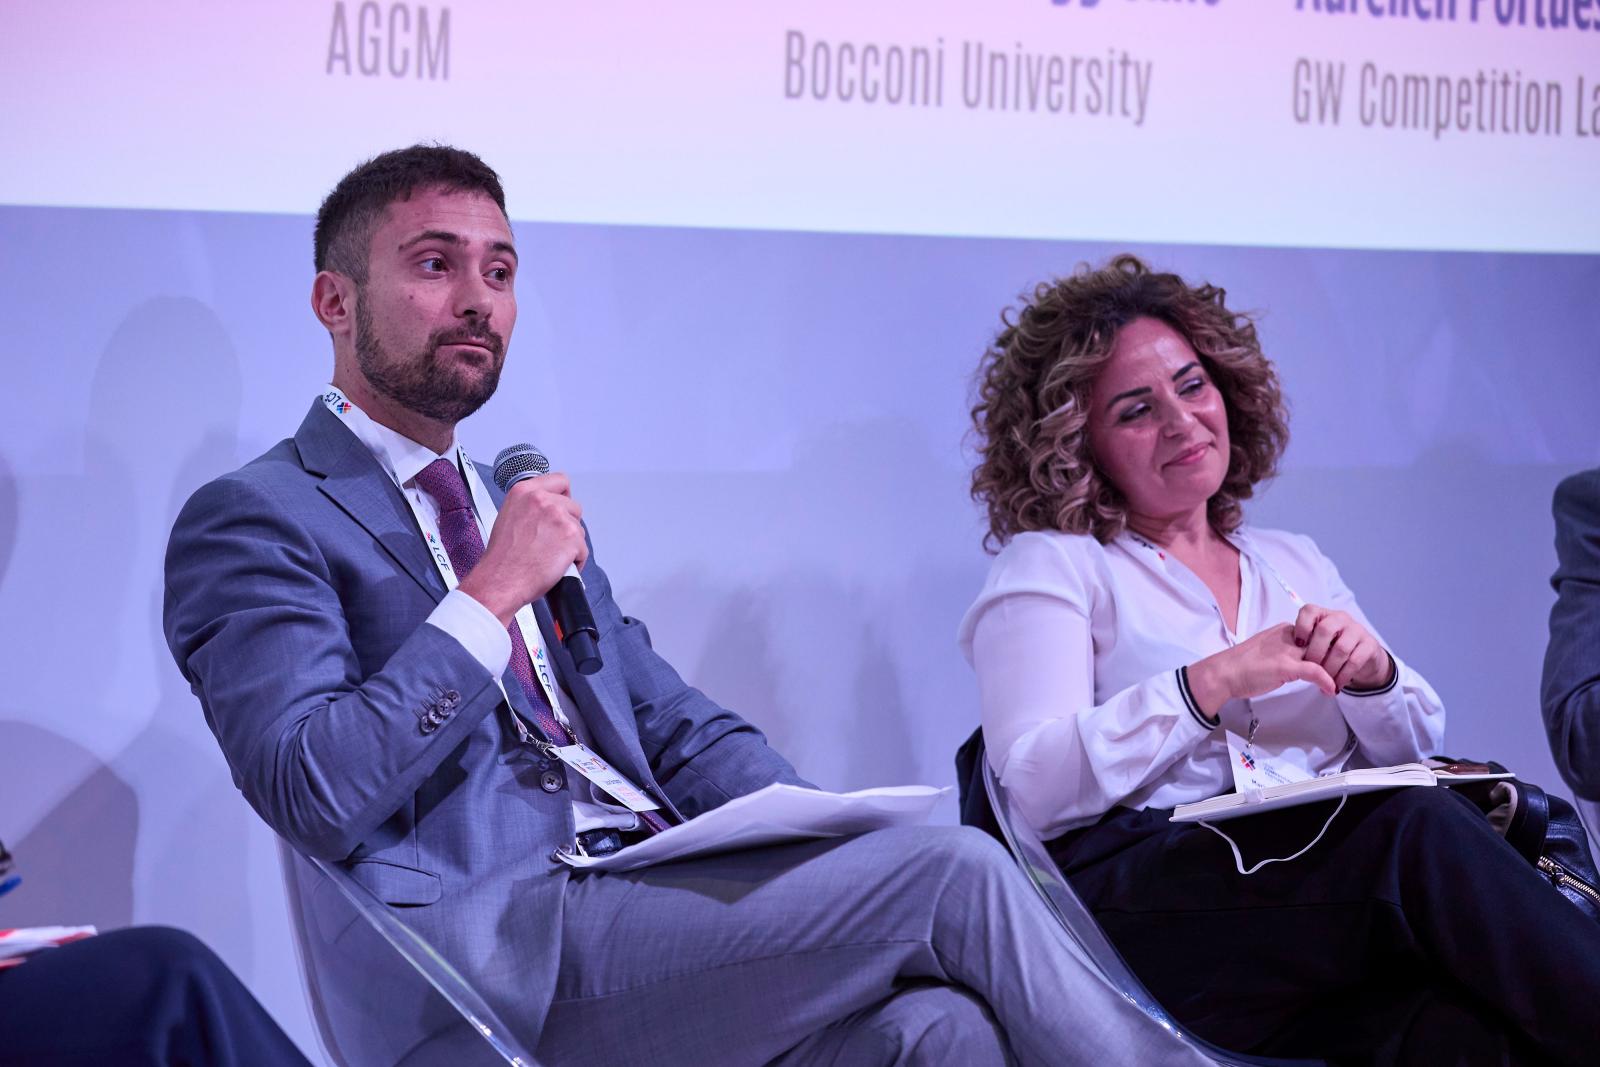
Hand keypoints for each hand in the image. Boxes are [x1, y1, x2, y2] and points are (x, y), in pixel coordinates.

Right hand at [456, 473, 587, 625]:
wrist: (500, 581)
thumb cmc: (502, 558)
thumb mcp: (509, 516)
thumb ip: (530, 506)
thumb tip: (547, 508)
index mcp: (524, 492)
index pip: (560, 481)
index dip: (563, 497)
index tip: (562, 507)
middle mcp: (542, 500)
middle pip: (573, 506)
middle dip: (567, 524)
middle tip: (551, 541)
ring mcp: (558, 517)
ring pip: (579, 529)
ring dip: (571, 543)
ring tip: (551, 555)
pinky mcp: (571, 537)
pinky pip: (583, 550)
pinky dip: (576, 561)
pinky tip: (557, 566)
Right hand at [1186, 623, 1337, 716]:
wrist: (1223, 673)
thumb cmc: (1241, 666)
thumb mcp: (1269, 653)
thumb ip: (1286, 654)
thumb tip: (1301, 663)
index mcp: (1285, 631)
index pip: (1316, 636)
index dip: (1328, 650)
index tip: (1334, 663)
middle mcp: (1289, 636)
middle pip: (1322, 644)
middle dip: (1335, 659)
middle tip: (1342, 675)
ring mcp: (1287, 650)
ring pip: (1322, 656)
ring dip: (1334, 672)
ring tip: (1339, 684)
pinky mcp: (1285, 665)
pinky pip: (1315, 671)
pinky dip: (1326, 681)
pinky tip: (1330, 690)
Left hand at [1293, 603, 1393, 691]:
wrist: (1363, 657)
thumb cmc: (1331, 649)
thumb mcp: (1315, 643)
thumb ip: (1304, 644)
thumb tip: (1286, 655)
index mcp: (1323, 614)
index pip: (1309, 611)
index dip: (1301, 626)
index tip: (1297, 644)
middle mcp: (1340, 618)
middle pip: (1324, 630)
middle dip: (1315, 652)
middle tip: (1309, 669)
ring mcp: (1357, 630)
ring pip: (1340, 648)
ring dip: (1329, 669)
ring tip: (1323, 682)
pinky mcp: (1369, 645)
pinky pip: (1354, 661)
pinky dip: (1343, 676)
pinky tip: (1336, 685)